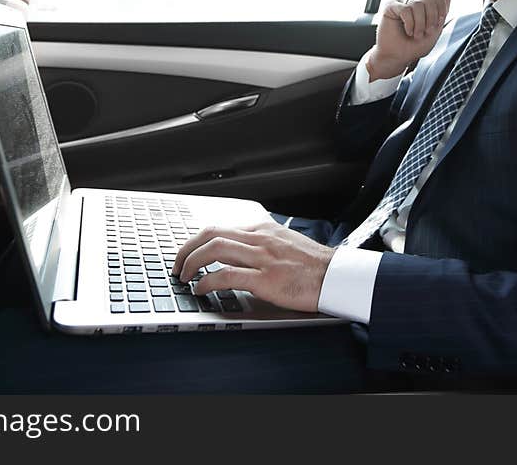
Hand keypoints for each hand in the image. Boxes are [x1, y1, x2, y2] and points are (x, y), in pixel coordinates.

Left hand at [170, 222, 335, 311]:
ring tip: (184, 276)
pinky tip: (201, 289)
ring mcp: (262, 257)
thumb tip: (240, 251)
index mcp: (263, 229)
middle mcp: (260, 238)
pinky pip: (227, 276)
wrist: (337, 276)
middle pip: (211, 234)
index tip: (189, 253)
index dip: (198, 241)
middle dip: (187, 249)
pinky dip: (207, 281)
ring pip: (214, 249)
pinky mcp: (266, 279)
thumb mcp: (285, 242)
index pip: (221, 228)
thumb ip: (262, 243)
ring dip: (191, 263)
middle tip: (178, 264)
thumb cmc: (314, 264)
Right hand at [367, 0, 450, 79]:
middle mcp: (412, 1)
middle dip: (431, 17)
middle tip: (426, 31)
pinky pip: (405, 9)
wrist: (397, 57)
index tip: (437, 24)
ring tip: (416, 35)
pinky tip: (408, 31)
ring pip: (417, 4)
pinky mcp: (390, 7)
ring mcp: (401, 3)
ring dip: (420, 24)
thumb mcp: (435, 30)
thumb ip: (442, 12)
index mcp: (423, 5)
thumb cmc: (414, 46)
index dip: (441, 10)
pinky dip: (409, 23)